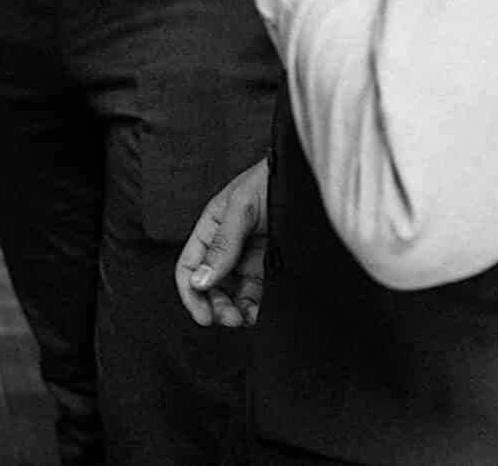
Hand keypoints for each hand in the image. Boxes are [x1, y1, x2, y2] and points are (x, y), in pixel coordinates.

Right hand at [177, 160, 270, 328]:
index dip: (191, 293)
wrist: (308, 179)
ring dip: (233, 309)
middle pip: (209, 285)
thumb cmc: (272, 181)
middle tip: (230, 319)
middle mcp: (226, 245)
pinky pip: (255, 293)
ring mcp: (247, 257)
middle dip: (215, 306)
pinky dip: (253, 307)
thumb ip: (222, 244)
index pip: (189, 266)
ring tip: (244, 318)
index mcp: (210, 228)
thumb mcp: (242, 208)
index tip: (203, 316)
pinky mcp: (269, 265)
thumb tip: (200, 280)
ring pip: (231, 293)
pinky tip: (257, 313)